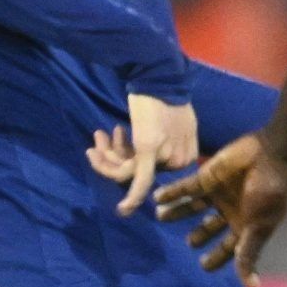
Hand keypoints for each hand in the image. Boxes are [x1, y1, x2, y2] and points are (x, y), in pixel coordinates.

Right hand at [99, 93, 197, 215]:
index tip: (117, 135)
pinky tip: (123, 209)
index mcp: (188, 155)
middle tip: (99, 136)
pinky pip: (138, 179)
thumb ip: (169, 141)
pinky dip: (131, 197)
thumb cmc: (163, 94)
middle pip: (140, 171)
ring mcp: (164, 156)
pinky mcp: (148, 150)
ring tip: (97, 136)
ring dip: (107, 159)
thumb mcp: (175, 122)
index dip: (128, 156)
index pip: (154, 169)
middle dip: (114, 155)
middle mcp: (179, 160)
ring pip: (131, 172)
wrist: (158, 77)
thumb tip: (152, 151)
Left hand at [153, 134, 286, 286]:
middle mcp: (229, 211)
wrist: (270, 155)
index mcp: (244, 225)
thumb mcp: (258, 227)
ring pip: (193, 207)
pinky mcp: (207, 177)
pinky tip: (156, 198)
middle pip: (209, 227)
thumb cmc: (268, 194)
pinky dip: (171, 193)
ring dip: (178, 213)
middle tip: (189, 243)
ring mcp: (217, 193)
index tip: (204, 266)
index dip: (217, 257)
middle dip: (199, 235)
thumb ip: (248, 254)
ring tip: (161, 217)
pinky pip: (185, 187)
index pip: (228, 247)